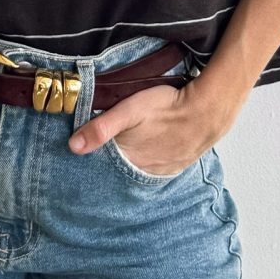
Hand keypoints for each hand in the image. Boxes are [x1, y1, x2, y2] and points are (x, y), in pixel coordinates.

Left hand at [66, 77, 222, 174]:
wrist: (206, 111)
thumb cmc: (166, 107)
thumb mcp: (129, 110)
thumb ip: (102, 128)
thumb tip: (73, 146)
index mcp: (128, 159)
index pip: (102, 167)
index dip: (91, 163)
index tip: (79, 161)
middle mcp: (143, 171)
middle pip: (119, 171)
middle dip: (108, 166)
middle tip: (102, 155)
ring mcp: (161, 170)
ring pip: (137, 172)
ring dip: (128, 166)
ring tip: (123, 154)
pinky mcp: (175, 166)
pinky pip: (155, 171)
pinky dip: (146, 165)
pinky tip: (146, 154)